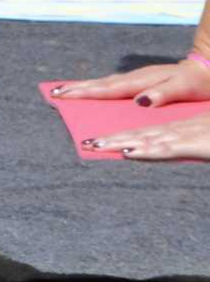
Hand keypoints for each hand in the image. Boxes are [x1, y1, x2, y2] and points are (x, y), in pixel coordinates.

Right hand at [52, 56, 209, 107]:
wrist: (209, 67)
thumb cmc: (199, 81)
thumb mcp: (184, 88)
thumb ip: (162, 93)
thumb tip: (139, 101)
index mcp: (143, 81)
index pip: (109, 89)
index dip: (85, 93)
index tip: (64, 95)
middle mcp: (137, 78)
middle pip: (102, 85)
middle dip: (78, 89)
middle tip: (55, 94)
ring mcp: (139, 78)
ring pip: (106, 84)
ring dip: (86, 88)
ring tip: (66, 92)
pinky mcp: (143, 81)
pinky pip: (115, 86)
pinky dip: (100, 88)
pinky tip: (95, 91)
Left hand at [84, 112, 209, 160]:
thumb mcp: (205, 138)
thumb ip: (190, 142)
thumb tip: (169, 146)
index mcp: (180, 128)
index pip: (145, 131)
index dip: (121, 135)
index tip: (98, 139)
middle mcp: (178, 129)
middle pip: (139, 134)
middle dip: (111, 138)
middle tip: (85, 143)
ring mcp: (185, 135)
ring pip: (146, 139)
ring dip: (119, 143)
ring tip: (94, 145)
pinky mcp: (195, 144)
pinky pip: (166, 148)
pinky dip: (146, 151)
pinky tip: (128, 153)